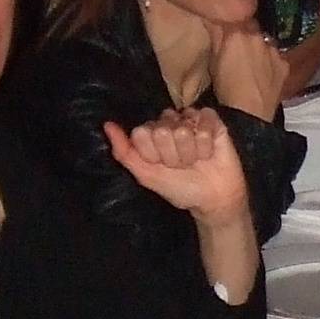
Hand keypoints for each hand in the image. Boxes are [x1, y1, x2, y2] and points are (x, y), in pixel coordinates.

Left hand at [106, 107, 251, 220]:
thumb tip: (107, 125)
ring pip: (183, 130)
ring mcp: (190, 119)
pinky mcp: (212, 120)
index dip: (153, 154)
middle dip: (173, 155)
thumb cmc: (179, 188)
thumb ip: (124, 152)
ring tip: (196, 161)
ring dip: (191, 153)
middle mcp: (169, 122)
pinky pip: (204, 125)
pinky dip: (206, 146)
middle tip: (182, 165)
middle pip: (162, 131)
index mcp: (150, 133)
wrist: (212, 199)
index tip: (162, 166)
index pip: (141, 133)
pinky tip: (208, 153)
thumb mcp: (146, 175)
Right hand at [208, 26, 288, 120]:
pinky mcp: (284, 64)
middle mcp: (258, 36)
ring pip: (264, 40)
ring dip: (257, 45)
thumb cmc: (224, 89)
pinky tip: (263, 72)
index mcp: (237, 32)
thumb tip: (212, 17)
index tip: (223, 24)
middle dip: (243, 31)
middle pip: (250, 26)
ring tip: (250, 61)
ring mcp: (273, 50)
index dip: (228, 19)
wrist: (249, 115)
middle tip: (236, 44)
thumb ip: (215, 36)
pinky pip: (275, 56)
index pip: (232, 15)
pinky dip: (269, 60)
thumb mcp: (213, 61)